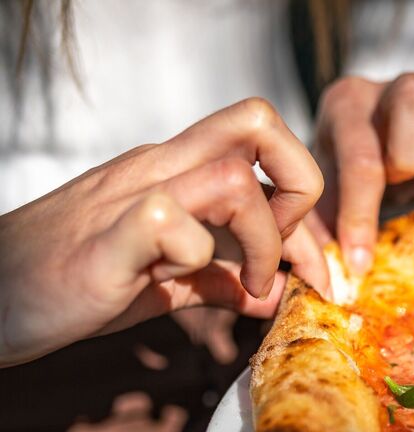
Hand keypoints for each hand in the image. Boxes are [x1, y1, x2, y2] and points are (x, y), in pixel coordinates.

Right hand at [0, 98, 326, 366]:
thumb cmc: (75, 283)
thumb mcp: (164, 283)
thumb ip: (220, 282)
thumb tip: (278, 292)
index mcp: (176, 171)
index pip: (263, 138)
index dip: (303, 193)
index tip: (302, 262)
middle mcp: (159, 169)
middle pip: (259, 122)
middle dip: (303, 186)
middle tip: (288, 254)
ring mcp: (132, 198)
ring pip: (234, 177)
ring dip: (263, 238)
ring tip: (248, 283)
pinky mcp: (106, 239)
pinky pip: (170, 222)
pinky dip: (195, 257)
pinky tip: (178, 280)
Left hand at [314, 55, 413, 270]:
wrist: (380, 158)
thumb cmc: (350, 186)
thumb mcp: (323, 208)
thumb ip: (316, 237)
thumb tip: (328, 283)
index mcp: (344, 109)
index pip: (359, 158)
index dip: (362, 216)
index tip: (362, 262)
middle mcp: (387, 86)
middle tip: (411, 183)